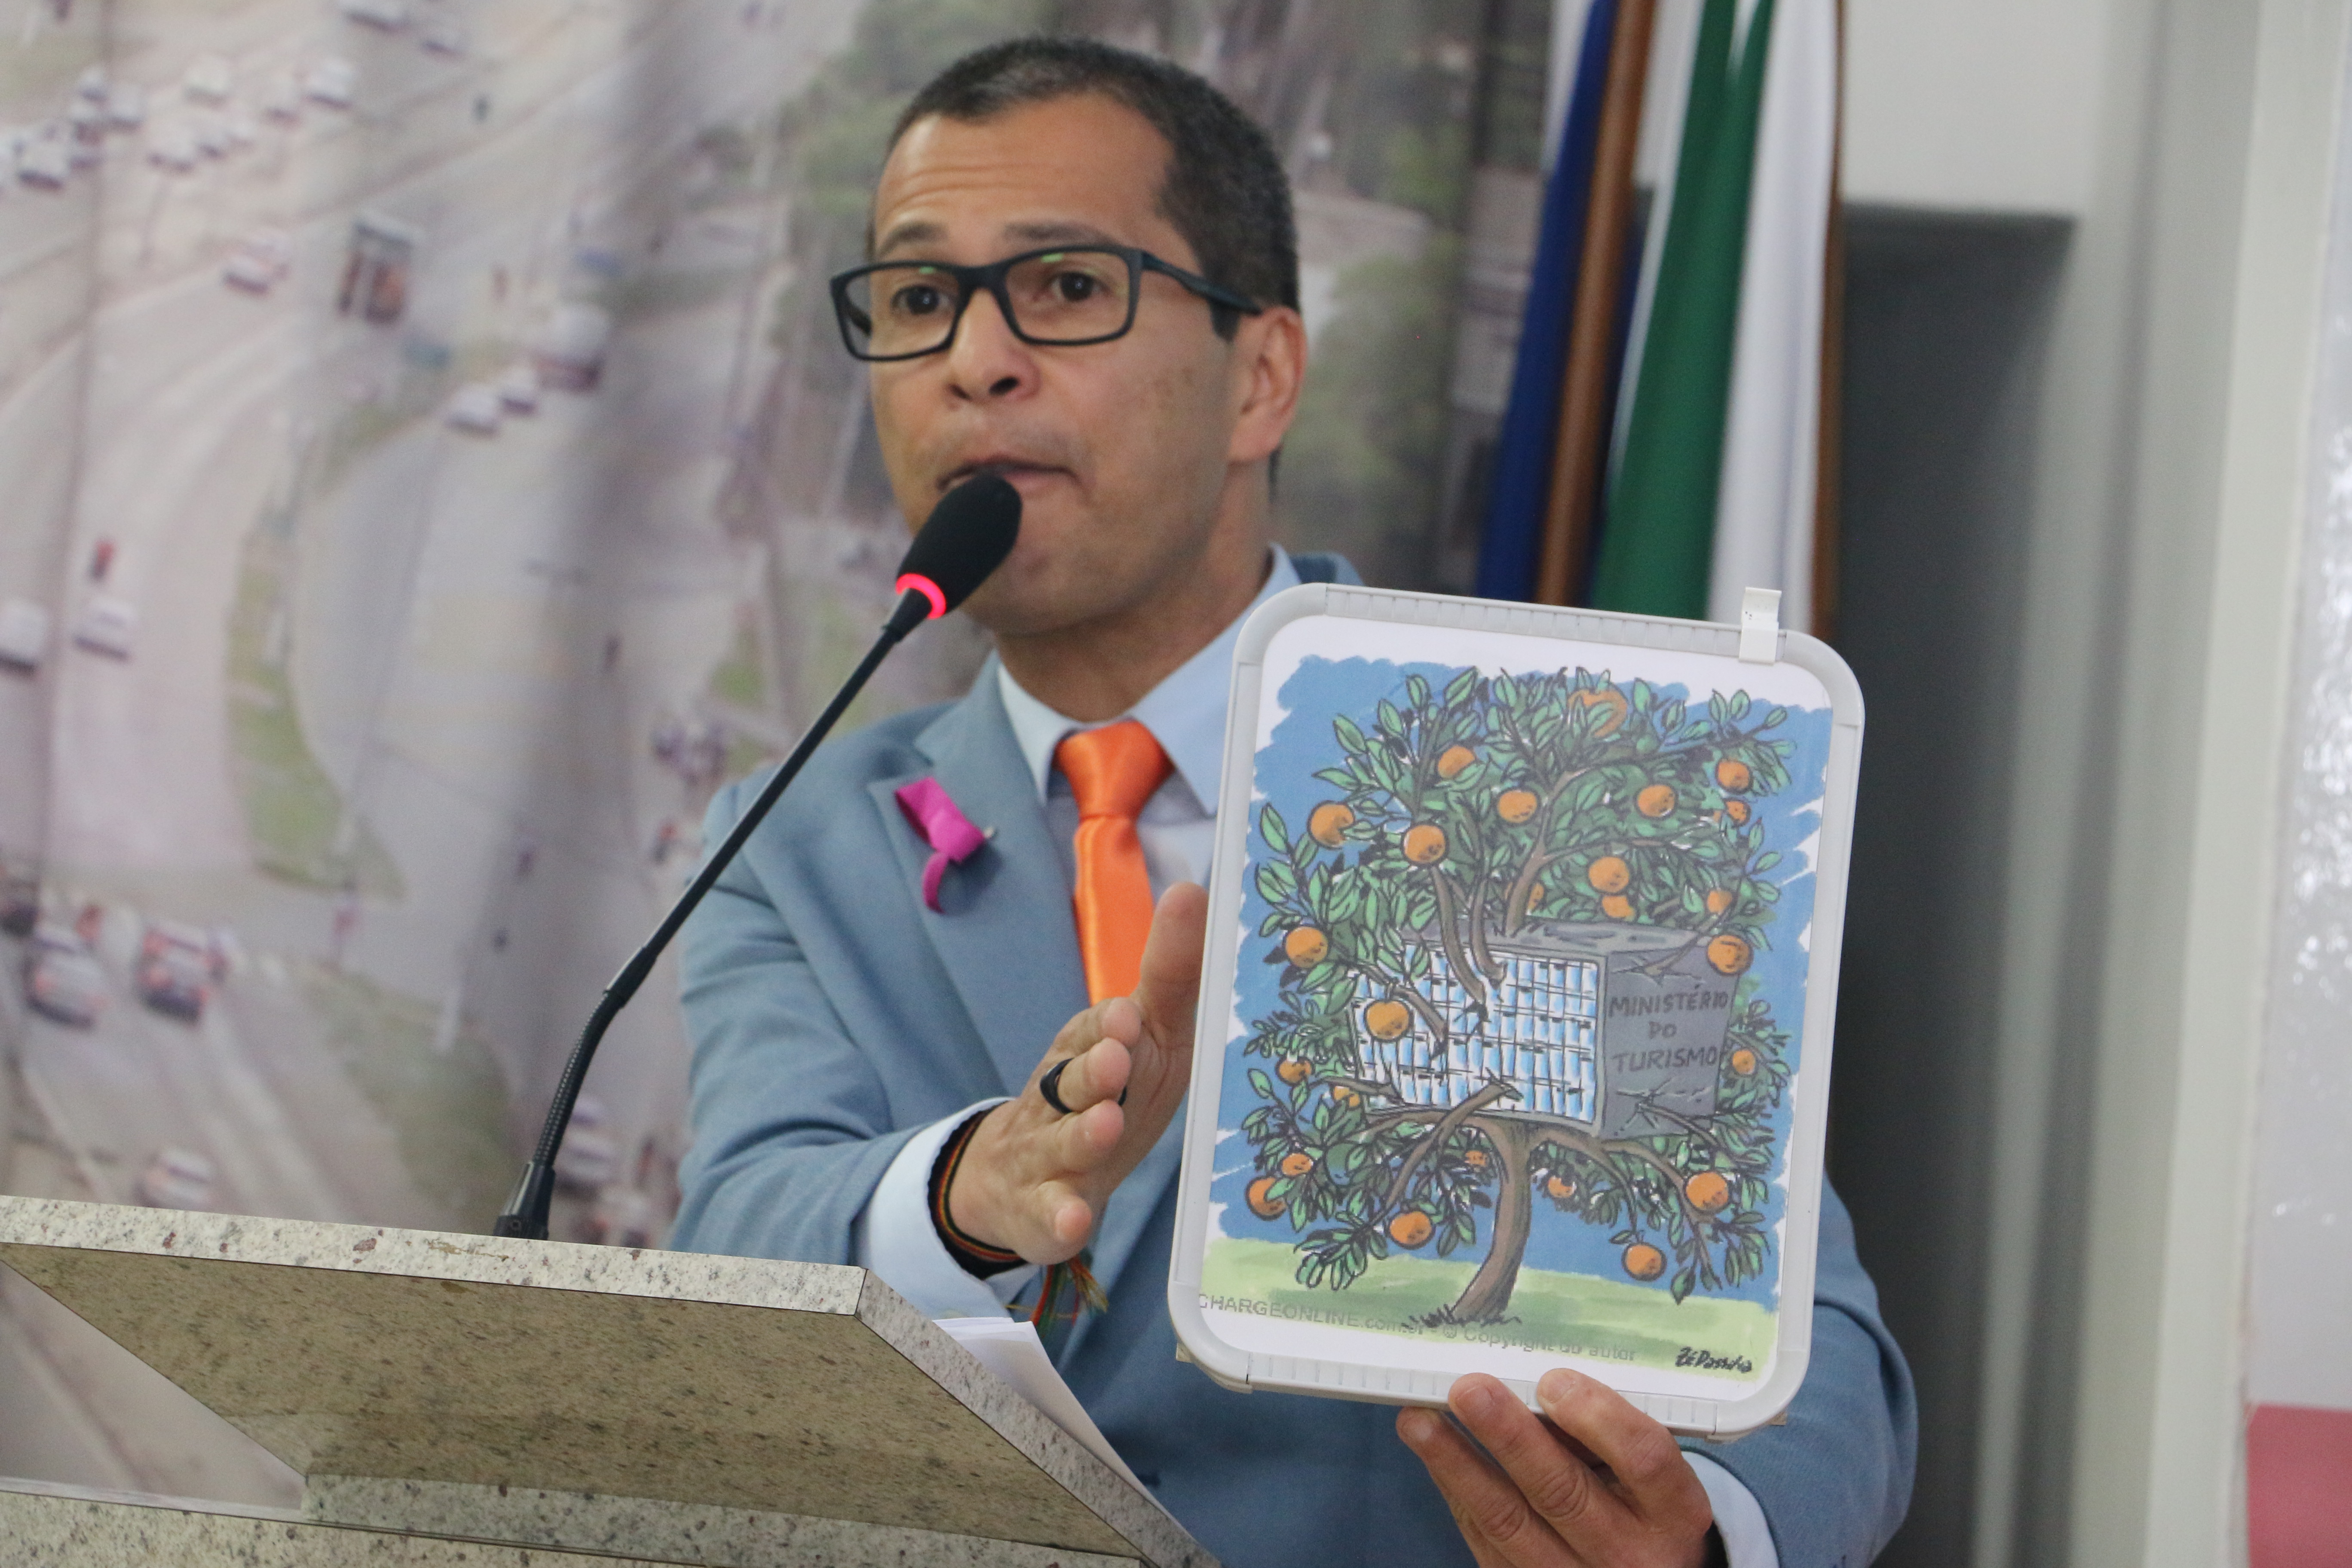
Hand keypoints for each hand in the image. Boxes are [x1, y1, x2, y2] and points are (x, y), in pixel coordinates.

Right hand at [946, 883, 1204, 1262]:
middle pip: (1072, 1082)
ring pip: (1062, 1143)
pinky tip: (1073, 1222)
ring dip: (1082, 1133)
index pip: (1095, 1031)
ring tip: (1103, 1124)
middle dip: (1092, 1069)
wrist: (1020, 1177)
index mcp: (1088, 1051)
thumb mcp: (1147, 1036)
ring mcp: (1048, 1157)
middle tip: (1117, 1057)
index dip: (1109, 1027)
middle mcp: (1061, 1098)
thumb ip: (1168, 976)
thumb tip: (1197, 889)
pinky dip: (1059, 1221)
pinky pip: (1049, 1219)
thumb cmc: (1108, 1094)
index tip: (1128, 1016)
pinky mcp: (1042, 1213)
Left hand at [1398, 1370, 1721, 1567]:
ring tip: (1419, 1421)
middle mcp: (1630, 1552)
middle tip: (1468, 1389)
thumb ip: (1603, 1433)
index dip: (1598, 1416)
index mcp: (1674, 1510)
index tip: (1553, 1380)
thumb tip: (1529, 1381)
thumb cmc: (1640, 1501)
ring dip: (1458, 1465)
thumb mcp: (1644, 1470)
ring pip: (1509, 1522)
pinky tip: (1434, 1453)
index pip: (1644, 1459)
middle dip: (1510, 1437)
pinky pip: (1485, 1541)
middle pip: (1565, 1492)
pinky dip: (1456, 1492)